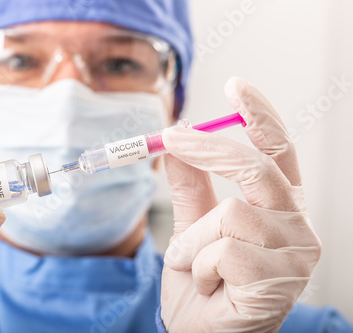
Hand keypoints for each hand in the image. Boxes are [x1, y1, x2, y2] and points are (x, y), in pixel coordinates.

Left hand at [160, 77, 321, 331]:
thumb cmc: (202, 281)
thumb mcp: (192, 225)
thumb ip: (190, 185)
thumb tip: (177, 140)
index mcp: (279, 207)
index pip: (279, 151)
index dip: (260, 116)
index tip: (236, 86)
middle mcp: (296, 226)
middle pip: (258, 169)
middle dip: (209, 149)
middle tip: (172, 137)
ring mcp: (293, 255)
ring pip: (230, 216)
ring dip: (194, 242)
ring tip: (195, 265)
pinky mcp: (278, 282)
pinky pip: (223, 252)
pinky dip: (200, 266)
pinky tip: (211, 284)